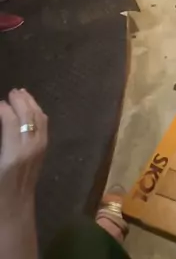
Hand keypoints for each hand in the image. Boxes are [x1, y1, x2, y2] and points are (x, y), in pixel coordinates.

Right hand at [0, 89, 47, 219]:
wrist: (15, 211)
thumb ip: (0, 140)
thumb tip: (2, 123)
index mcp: (13, 154)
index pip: (11, 120)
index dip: (3, 108)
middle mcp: (31, 147)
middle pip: (28, 114)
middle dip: (19, 100)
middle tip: (11, 91)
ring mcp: (40, 148)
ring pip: (39, 117)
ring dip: (30, 103)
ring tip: (21, 94)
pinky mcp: (44, 150)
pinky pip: (44, 124)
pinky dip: (38, 112)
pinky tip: (31, 108)